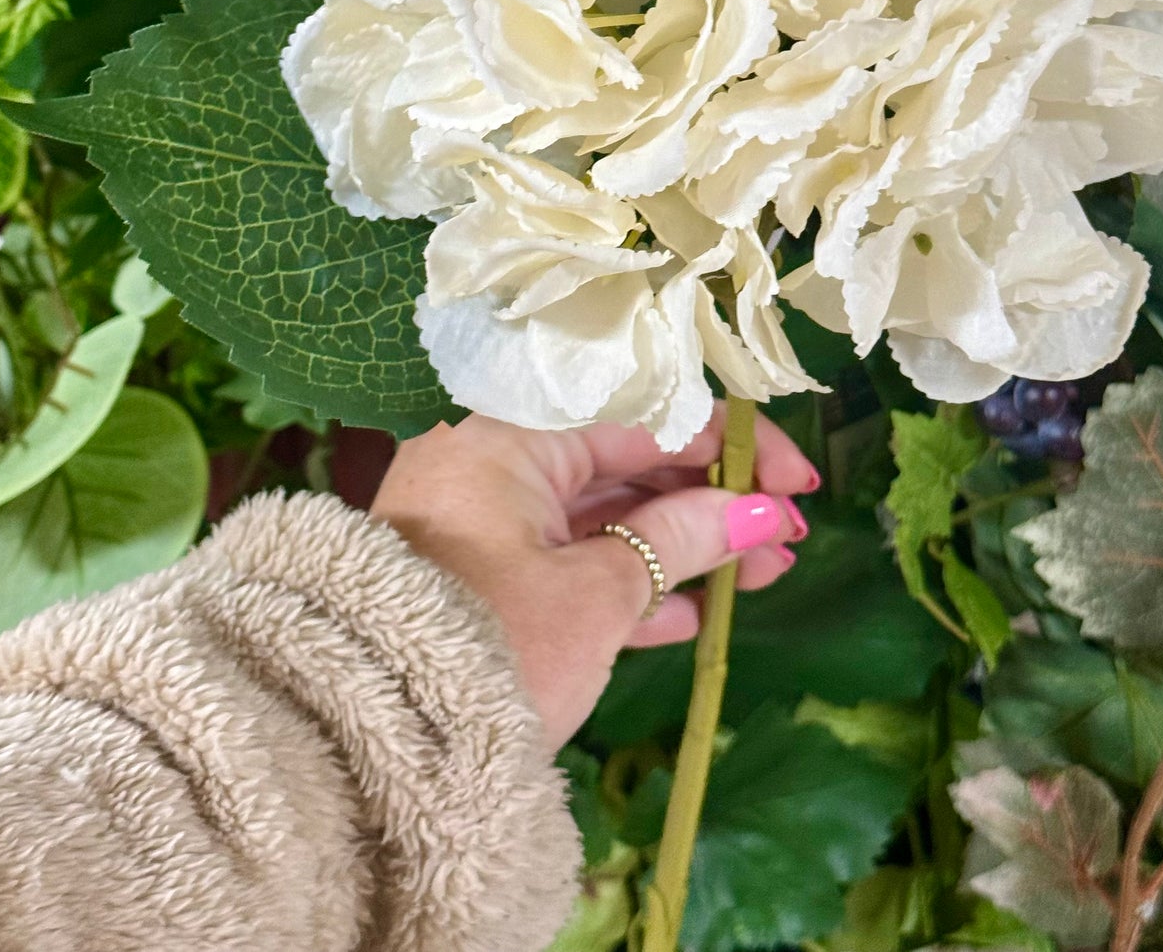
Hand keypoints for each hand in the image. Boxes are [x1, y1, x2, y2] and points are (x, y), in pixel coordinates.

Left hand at [370, 405, 816, 747]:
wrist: (366, 745)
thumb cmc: (494, 643)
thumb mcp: (599, 595)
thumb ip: (683, 543)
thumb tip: (762, 512)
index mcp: (511, 436)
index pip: (643, 417)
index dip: (730, 448)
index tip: (796, 484)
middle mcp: (490, 464)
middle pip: (623, 464)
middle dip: (711, 502)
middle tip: (785, 539)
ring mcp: (478, 527)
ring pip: (600, 519)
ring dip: (680, 547)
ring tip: (759, 576)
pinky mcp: (475, 585)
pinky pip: (568, 564)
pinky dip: (629, 585)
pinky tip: (692, 614)